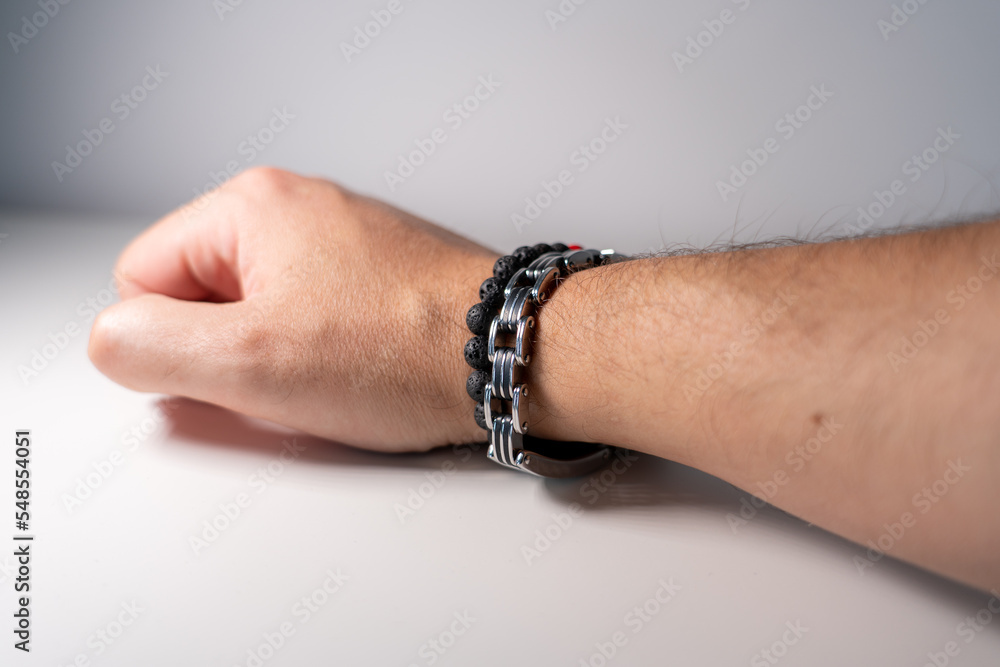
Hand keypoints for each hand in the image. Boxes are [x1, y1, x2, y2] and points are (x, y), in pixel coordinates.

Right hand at [89, 167, 499, 451]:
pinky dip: (327, 355)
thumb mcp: (249, 362)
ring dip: (284, 360)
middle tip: (295, 376)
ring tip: (341, 375)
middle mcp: (298, 208)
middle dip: (235, 354)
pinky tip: (365, 373)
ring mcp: (342, 240)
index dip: (177, 345)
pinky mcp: (375, 274)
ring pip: (263, 317)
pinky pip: (315, 322)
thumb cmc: (407, 351)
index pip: (142, 279)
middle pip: (205, 298)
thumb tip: (118, 338)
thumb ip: (149, 347)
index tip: (237, 369)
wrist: (517, 353)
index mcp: (252, 206)